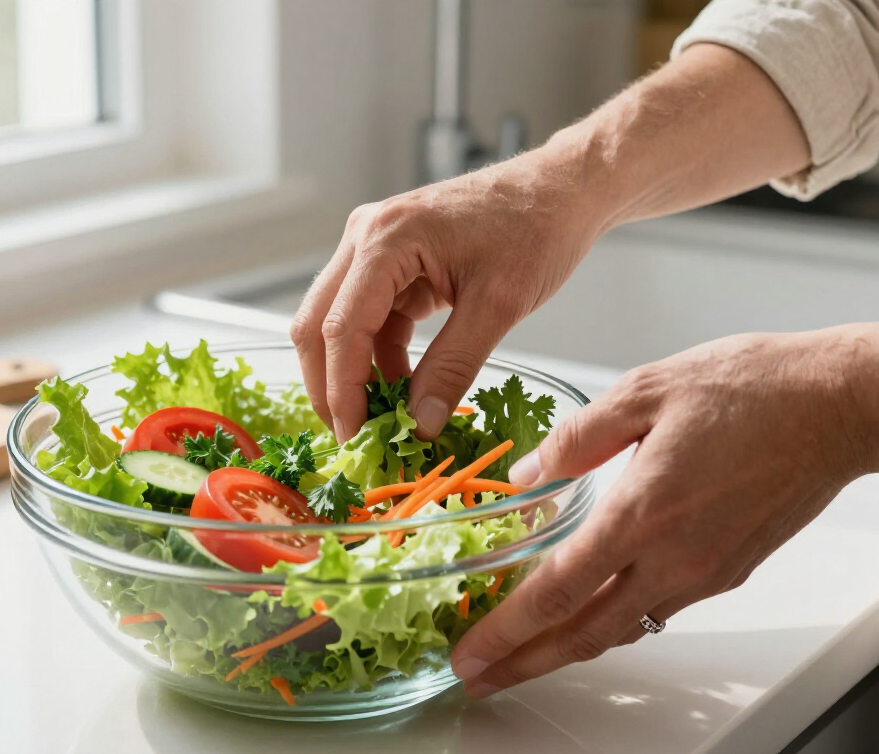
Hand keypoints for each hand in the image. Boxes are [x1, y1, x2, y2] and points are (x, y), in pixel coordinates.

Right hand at [290, 142, 609, 441]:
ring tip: (384, 420)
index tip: (354, 438)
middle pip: (318, 324)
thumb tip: (419, 424)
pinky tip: (405, 388)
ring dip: (356, 374)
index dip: (341, 389)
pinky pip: (370, 319)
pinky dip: (381, 357)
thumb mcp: (498, 305)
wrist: (560, 190)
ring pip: (339, 324)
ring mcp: (374, 247)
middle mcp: (366, 237)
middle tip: (355, 437)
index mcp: (385, 239)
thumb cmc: (536, 229)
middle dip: (331, 385)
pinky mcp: (392, 263)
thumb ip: (453, 366)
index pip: (340, 327)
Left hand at [450, 329, 874, 697]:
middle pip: (583, 633)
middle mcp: (674, 556)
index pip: (557, 590)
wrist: (839, 405)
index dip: (507, 630)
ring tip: (523, 655)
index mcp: (643, 511)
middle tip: (480, 676)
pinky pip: (657, 610)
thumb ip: (577, 439)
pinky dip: (613, 622)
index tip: (470, 651)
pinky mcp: (729, 571)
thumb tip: (527, 475)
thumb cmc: (752, 387)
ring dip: (566, 648)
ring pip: (621, 628)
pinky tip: (589, 613)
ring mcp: (705, 571)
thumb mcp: (644, 389)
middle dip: (524, 662)